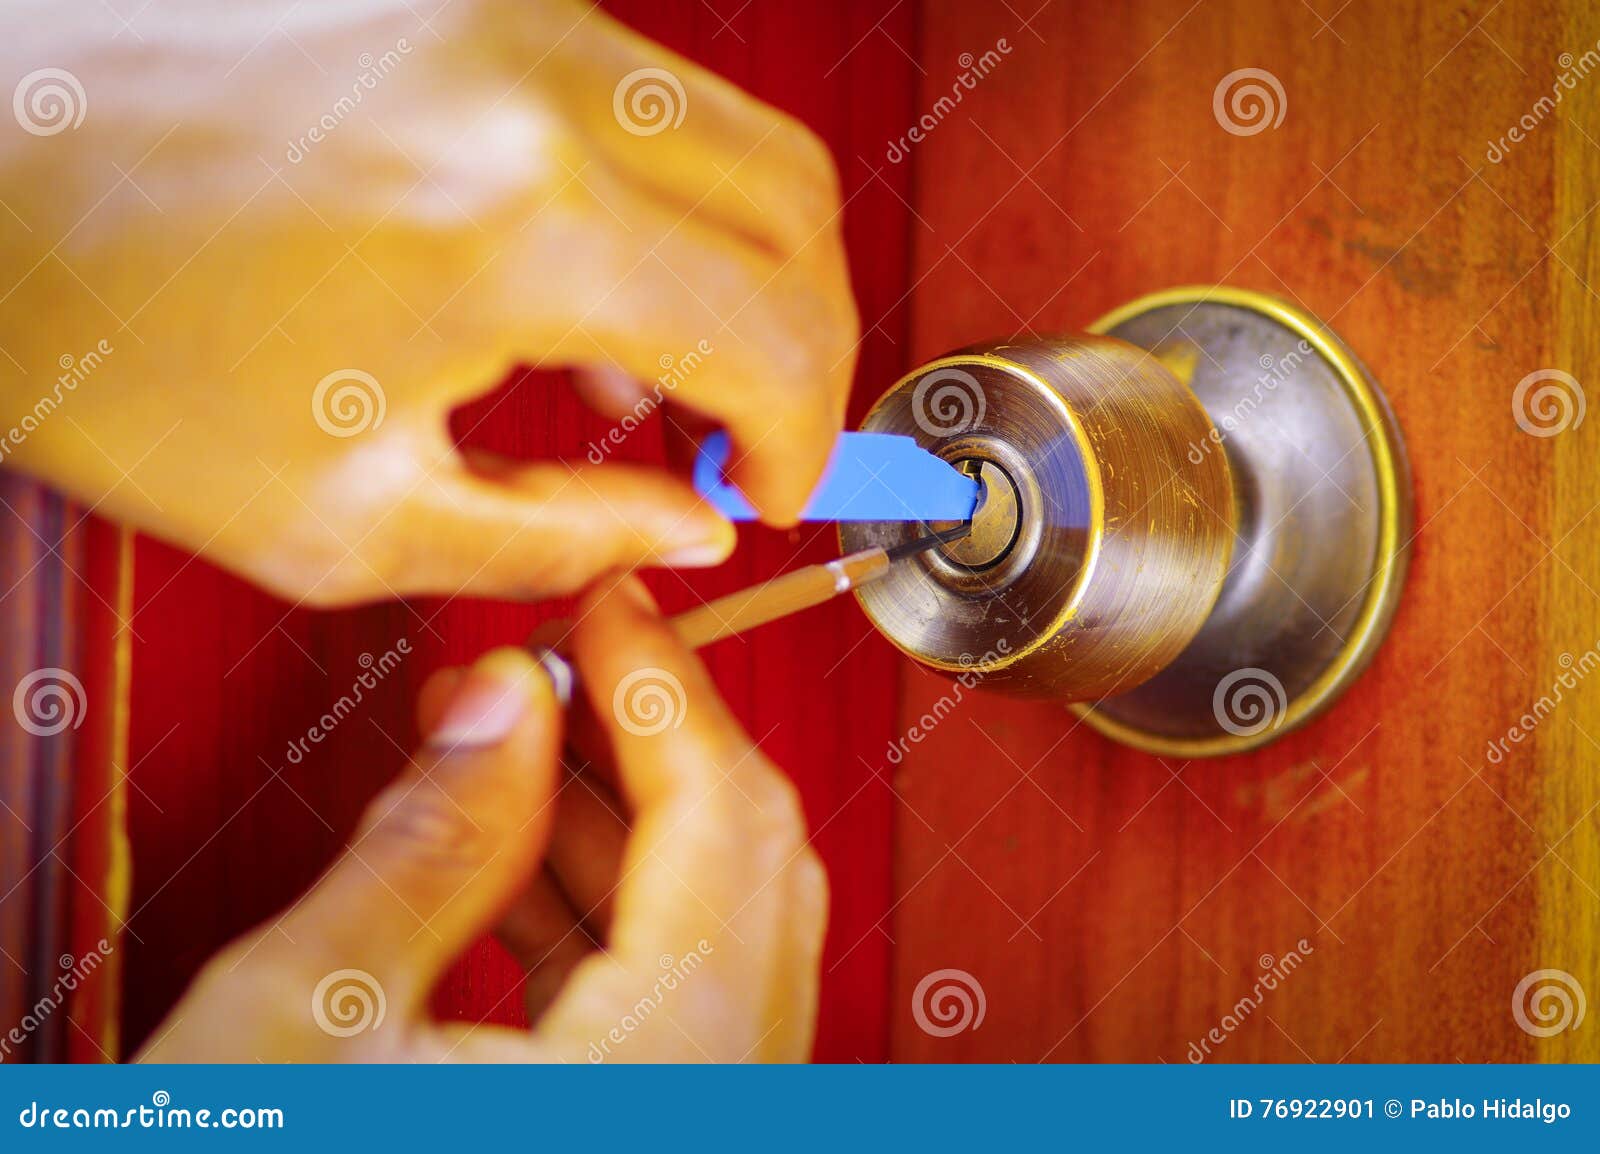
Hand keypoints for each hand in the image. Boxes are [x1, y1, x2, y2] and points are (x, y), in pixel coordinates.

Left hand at [0, 0, 856, 604]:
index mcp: (521, 221)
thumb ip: (557, 537)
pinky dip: (661, 201)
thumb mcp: (342, 514)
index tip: (774, 491)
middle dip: (806, 348)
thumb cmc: (100, 324)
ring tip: (657, 381)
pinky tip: (587, 289)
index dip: (807, 439)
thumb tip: (685, 528)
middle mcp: (536, 80)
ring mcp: (506, 12)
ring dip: (741, 268)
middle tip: (751, 438)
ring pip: (737, 137)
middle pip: (798, 210)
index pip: (778, 333)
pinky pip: (640, 96)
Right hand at [137, 575, 827, 1061]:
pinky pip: (674, 993)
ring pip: (720, 925)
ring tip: (529, 737)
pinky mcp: (649, 1131)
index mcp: (665, 1074)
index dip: (668, 685)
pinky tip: (522, 847)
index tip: (615, 605)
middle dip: (658, 738)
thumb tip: (507, 699)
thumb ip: (433, 839)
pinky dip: (611, 907)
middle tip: (580, 656)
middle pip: (749, 862)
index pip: (723, 817)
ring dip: (631, 816)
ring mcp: (697, 1121)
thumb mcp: (309, 1018)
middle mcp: (717, 1104)